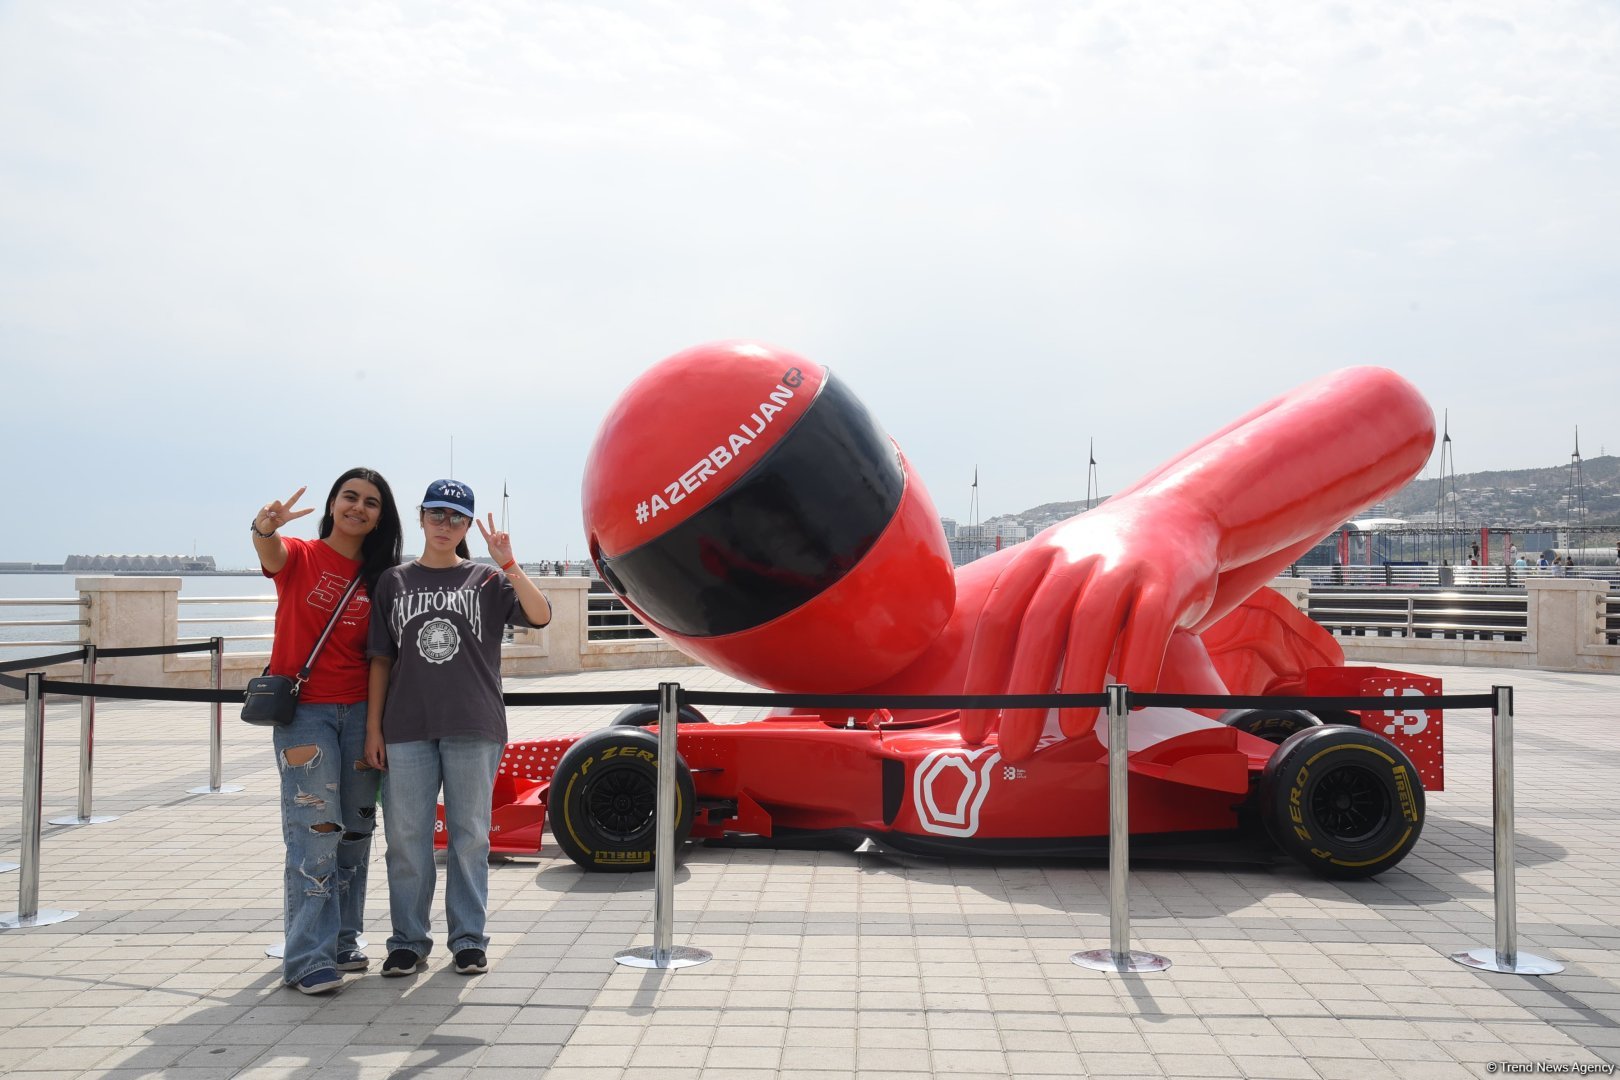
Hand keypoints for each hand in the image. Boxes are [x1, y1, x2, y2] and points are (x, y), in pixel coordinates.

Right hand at [255, 486, 314, 534]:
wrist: (261, 525)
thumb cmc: (269, 526)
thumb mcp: (271, 525)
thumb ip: (272, 518)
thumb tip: (272, 510)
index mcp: (288, 516)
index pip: (298, 513)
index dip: (306, 511)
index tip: (314, 508)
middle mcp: (284, 510)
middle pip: (292, 500)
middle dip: (299, 493)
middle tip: (305, 486)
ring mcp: (277, 507)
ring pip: (277, 503)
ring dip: (273, 508)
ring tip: (269, 515)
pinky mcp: (269, 505)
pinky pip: (269, 506)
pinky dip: (267, 509)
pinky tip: (266, 512)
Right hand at [364, 729, 387, 770]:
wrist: (372, 731)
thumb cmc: (378, 739)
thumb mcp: (382, 748)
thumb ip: (382, 757)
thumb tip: (382, 764)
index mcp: (372, 754)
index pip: (375, 764)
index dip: (380, 768)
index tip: (385, 769)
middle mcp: (367, 754)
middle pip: (371, 764)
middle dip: (377, 767)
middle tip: (383, 767)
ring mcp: (365, 752)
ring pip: (368, 761)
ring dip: (373, 764)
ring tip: (379, 764)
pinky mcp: (365, 749)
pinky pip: (367, 758)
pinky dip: (371, 761)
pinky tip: (374, 759)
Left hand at [476, 513, 515, 566]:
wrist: (505, 560)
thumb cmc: (497, 556)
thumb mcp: (491, 550)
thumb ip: (491, 542)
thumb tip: (493, 534)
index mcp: (489, 540)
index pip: (483, 531)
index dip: (480, 526)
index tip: (477, 519)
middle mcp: (494, 538)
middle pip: (492, 526)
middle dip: (490, 519)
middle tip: (489, 513)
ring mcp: (500, 538)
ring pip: (499, 532)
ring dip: (498, 537)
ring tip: (499, 543)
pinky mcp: (506, 539)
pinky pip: (505, 533)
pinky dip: (504, 536)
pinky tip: (504, 540)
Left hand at [959, 500, 1221, 761]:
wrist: (1179, 512)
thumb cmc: (1108, 561)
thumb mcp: (1060, 572)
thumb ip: (1034, 621)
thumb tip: (1003, 701)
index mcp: (1037, 559)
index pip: (998, 621)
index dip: (982, 678)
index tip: (975, 728)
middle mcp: (1073, 557)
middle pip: (1038, 628)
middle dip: (1023, 695)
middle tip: (1015, 747)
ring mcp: (1120, 564)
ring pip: (1091, 624)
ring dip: (1079, 683)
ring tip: (1072, 731)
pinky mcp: (1167, 577)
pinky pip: (1150, 625)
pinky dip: (1139, 664)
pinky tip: (1132, 700)